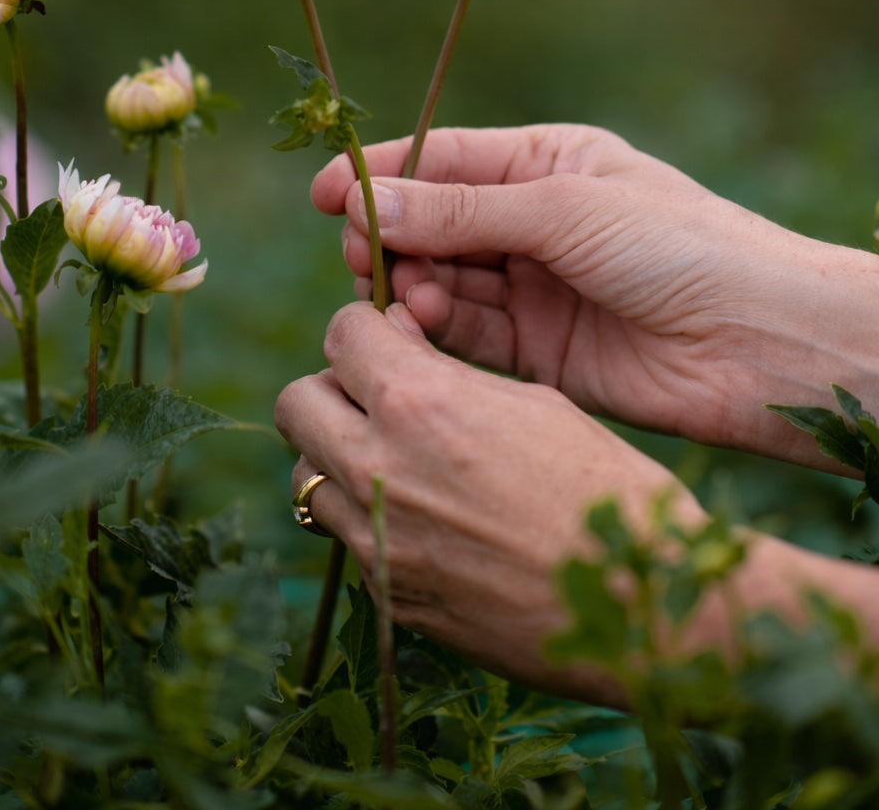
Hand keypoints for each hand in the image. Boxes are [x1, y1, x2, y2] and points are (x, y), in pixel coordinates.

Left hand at [275, 301, 698, 700]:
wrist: (637, 606)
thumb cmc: (603, 486)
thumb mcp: (532, 401)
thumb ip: (448, 373)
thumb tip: (400, 345)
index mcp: (419, 402)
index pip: (341, 334)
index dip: (366, 327)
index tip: (388, 337)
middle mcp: (380, 468)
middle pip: (296, 402)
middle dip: (332, 387)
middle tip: (377, 396)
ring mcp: (377, 540)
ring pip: (306, 476)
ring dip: (337, 456)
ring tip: (395, 459)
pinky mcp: (388, 597)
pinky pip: (347, 539)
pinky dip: (368, 518)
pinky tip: (424, 517)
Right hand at [312, 125, 878, 465]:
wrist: (757, 341)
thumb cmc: (677, 247)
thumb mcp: (563, 209)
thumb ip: (461, 210)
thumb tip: (366, 203)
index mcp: (549, 162)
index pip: (445, 159)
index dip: (382, 175)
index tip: (324, 196)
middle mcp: (537, 222)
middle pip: (435, 224)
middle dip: (394, 238)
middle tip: (365, 258)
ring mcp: (537, 288)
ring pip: (446, 282)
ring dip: (415, 285)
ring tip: (402, 293)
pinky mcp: (540, 353)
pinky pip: (470, 335)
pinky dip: (441, 328)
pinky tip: (427, 320)